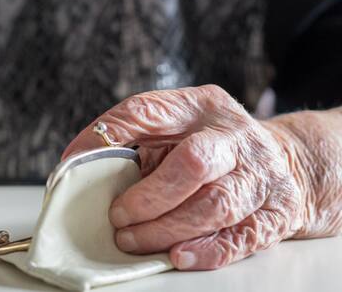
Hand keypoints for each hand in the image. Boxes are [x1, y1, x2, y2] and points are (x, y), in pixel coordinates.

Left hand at [61, 85, 308, 269]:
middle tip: (117, 216)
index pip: (147, 110)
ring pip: (215, 205)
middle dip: (148, 196)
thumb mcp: (177, 127)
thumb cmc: (212, 146)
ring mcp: (260, 174)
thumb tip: (79, 166)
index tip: (75, 161)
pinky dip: (206, 251)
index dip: (107, 135)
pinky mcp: (276, 212)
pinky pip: (241, 237)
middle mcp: (233, 136)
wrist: (287, 162)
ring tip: (133, 240)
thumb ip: (136, 140)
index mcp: (199, 106)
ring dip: (166, 228)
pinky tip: (177, 255)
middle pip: (194, 163)